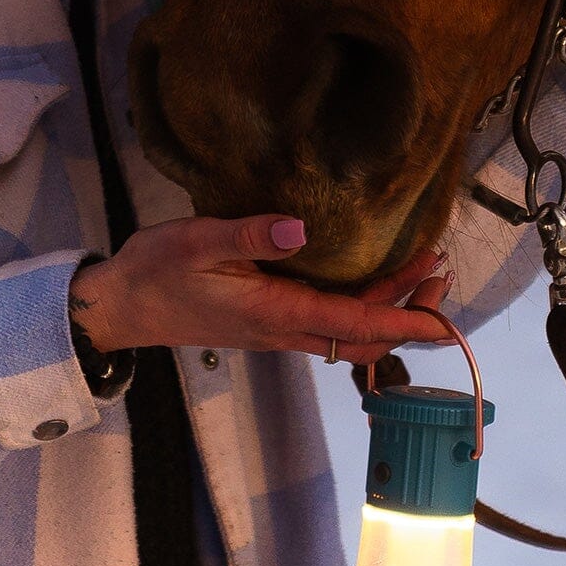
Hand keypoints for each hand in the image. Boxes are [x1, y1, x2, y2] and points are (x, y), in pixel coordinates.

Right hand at [69, 216, 450, 365]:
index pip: (356, 325)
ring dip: (390, 307)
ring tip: (420, 269)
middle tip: (440, 271)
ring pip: (349, 332)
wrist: (122, 306)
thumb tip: (301, 229)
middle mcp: (284, 330)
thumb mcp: (197, 243)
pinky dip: (363, 304)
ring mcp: (278, 329)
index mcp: (274, 314)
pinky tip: (369, 276)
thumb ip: (248, 235)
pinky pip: (329, 321)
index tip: (443, 309)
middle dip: (409, 312)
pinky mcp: (269, 320)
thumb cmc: (157, 272)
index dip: (404, 318)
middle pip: (364, 336)